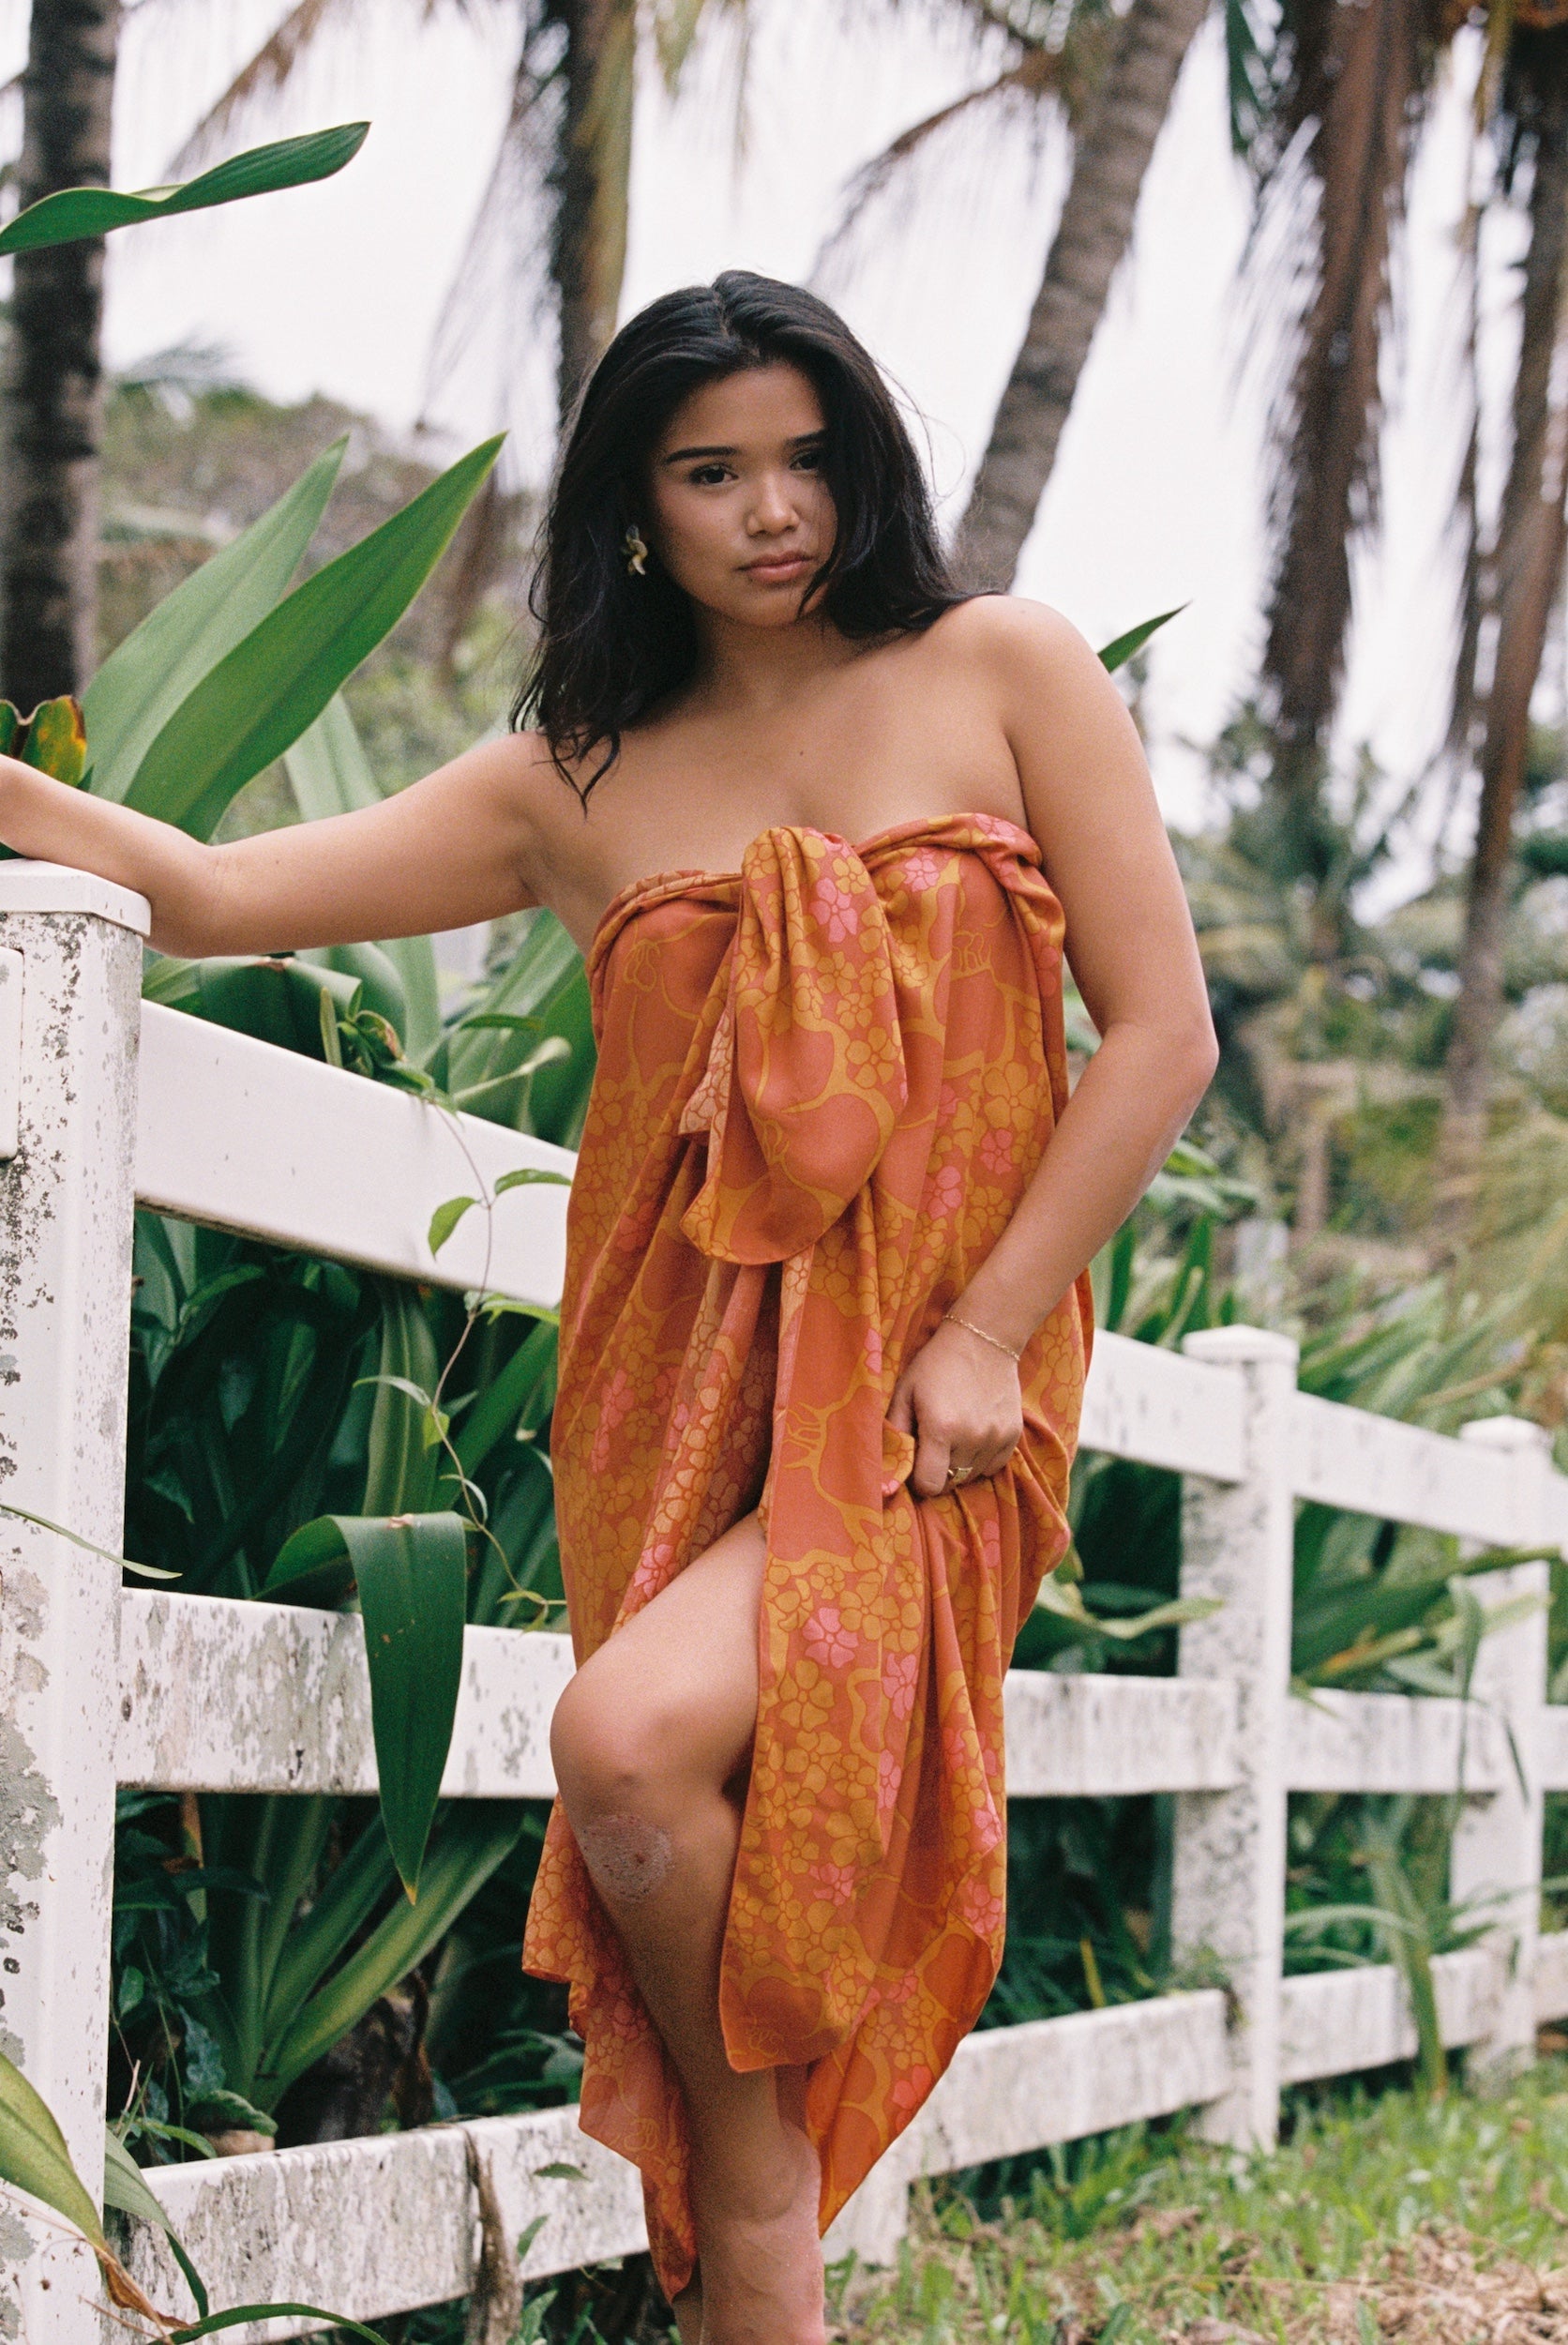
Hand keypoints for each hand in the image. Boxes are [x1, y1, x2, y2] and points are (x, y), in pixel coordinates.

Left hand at [886, 1317, 1023, 1499]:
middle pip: (950, 1482)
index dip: (919, 1480)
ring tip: (955, 1435)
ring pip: (972, 1476)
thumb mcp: (905, 1392)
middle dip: (938, 1470)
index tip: (917, 1462)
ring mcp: (996, 1438)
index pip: (930, 1485)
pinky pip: (994, 1467)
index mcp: (941, 1428)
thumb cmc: (936, 1365)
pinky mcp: (1013, 1435)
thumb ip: (894, 1432)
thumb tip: (886, 1470)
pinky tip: (973, 1434)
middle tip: (934, 1443)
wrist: (983, 1339)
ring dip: (960, 1465)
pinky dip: (981, 1459)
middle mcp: (972, 1438)